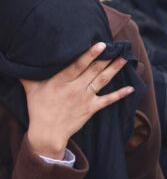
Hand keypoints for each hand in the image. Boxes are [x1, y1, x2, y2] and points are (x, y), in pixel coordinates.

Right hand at [21, 43, 134, 158]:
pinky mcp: (92, 108)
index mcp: (61, 81)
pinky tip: (131, 88)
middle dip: (108, 58)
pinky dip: (120, 94)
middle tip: (120, 47)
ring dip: (115, 69)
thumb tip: (22, 58)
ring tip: (126, 59)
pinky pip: (108, 100)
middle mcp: (75, 88)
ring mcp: (85, 98)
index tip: (102, 45)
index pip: (78, 65)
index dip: (90, 55)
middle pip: (94, 70)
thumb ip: (29, 73)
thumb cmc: (38, 107)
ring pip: (103, 80)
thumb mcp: (31, 88)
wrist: (48, 132)